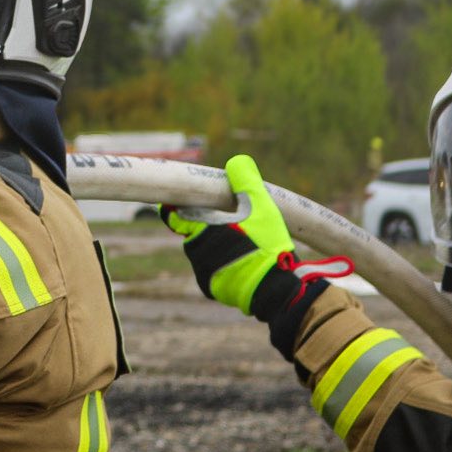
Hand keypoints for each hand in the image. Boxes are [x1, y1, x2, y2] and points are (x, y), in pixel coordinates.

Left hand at [163, 155, 351, 358]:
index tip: (183, 203)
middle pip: (194, 233)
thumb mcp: (260, 206)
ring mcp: (204, 273)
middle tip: (229, 223)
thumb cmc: (266, 245)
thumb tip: (237, 161)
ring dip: (216, 247)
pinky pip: (213, 271)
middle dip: (206, 227)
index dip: (180, 208)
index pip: (176, 215)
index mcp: (202, 229)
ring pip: (204, 253)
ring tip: (242, 244)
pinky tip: (243, 261)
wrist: (275, 289)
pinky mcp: (213, 289)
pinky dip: (223, 265)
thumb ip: (246, 181)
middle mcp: (197, 253)